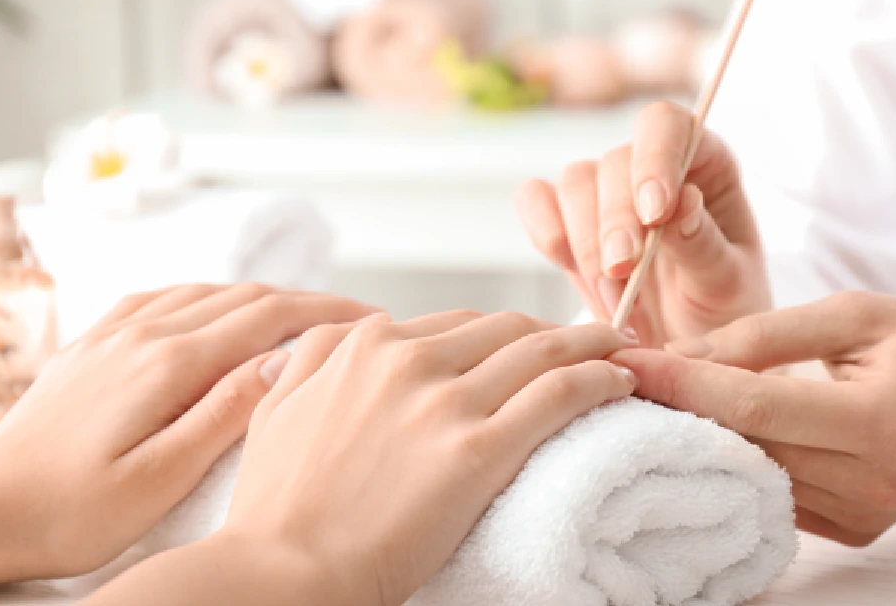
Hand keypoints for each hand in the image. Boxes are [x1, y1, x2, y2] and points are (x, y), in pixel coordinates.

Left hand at [0, 284, 375, 588]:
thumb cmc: (71, 512)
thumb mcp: (160, 477)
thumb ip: (224, 414)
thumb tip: (283, 361)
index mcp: (168, 365)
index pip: (268, 318)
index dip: (327, 313)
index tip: (371, 319)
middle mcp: (143, 335)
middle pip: (243, 296)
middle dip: (305, 301)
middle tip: (352, 319)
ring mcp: (115, 334)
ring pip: (205, 291)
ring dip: (260, 296)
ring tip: (299, 316)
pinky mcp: (93, 345)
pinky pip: (162, 297)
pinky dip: (206, 295)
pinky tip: (215, 307)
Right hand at [215, 312, 638, 605]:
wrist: (284, 570)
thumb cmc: (276, 505)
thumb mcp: (276, 409)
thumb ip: (314, 357)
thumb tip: (350, 330)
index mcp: (366, 347)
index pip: (459, 324)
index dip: (503, 332)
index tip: (527, 342)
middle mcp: (411, 361)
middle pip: (507, 328)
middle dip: (553, 331)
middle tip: (586, 342)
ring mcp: (448, 403)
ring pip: (541, 350)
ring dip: (590, 343)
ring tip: (618, 349)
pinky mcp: (481, 451)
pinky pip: (558, 395)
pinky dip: (598, 379)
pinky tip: (619, 382)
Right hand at [517, 101, 770, 346]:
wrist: (687, 354)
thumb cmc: (721, 314)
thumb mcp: (729, 286)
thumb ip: (705, 245)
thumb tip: (680, 203)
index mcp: (705, 163)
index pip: (668, 126)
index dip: (655, 158)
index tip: (654, 213)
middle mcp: (650, 167)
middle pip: (614, 162)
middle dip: (615, 222)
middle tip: (623, 275)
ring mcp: (604, 192)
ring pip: (574, 183)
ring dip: (586, 243)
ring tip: (614, 301)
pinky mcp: (567, 222)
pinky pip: (536, 201)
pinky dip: (545, 230)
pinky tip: (566, 266)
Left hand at [614, 292, 895, 545]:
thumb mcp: (853, 312)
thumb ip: (765, 334)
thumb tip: (681, 355)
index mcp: (880, 422)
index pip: (754, 406)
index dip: (683, 384)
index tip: (626, 361)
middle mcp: (873, 482)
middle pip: (746, 448)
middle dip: (679, 411)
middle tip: (623, 375)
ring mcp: (864, 515)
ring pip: (754, 475)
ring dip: (701, 438)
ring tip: (656, 397)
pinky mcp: (855, 528)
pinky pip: (777, 493)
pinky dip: (740, 460)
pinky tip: (709, 428)